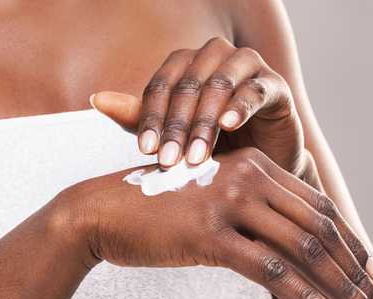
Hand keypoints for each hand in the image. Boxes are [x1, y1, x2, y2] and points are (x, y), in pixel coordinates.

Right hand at [61, 148, 372, 298]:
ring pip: (304, 250)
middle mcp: (248, 176)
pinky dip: (307, 298)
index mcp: (254, 164)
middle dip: (357, 271)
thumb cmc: (158, 210)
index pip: (319, 208)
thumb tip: (289, 246)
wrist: (101, 211)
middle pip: (321, 229)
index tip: (370, 275)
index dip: (351, 244)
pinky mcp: (210, 234)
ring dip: (343, 289)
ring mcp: (229, 202)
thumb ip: (252, 212)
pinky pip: (272, 270)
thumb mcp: (213, 200)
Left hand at [90, 36, 304, 174]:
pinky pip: (256, 90)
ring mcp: (248, 67)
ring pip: (220, 85)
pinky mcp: (275, 85)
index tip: (146, 151)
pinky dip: (241, 106)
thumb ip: (140, 118)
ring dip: (205, 121)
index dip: (151, 117)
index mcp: (186, 65)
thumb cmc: (214, 149)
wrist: (262, 166)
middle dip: (177, 126)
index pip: (162, 85)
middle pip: (189, 84)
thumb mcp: (173, 136)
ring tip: (197, 155)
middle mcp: (215, 57)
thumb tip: (97, 100)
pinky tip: (229, 127)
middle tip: (170, 160)